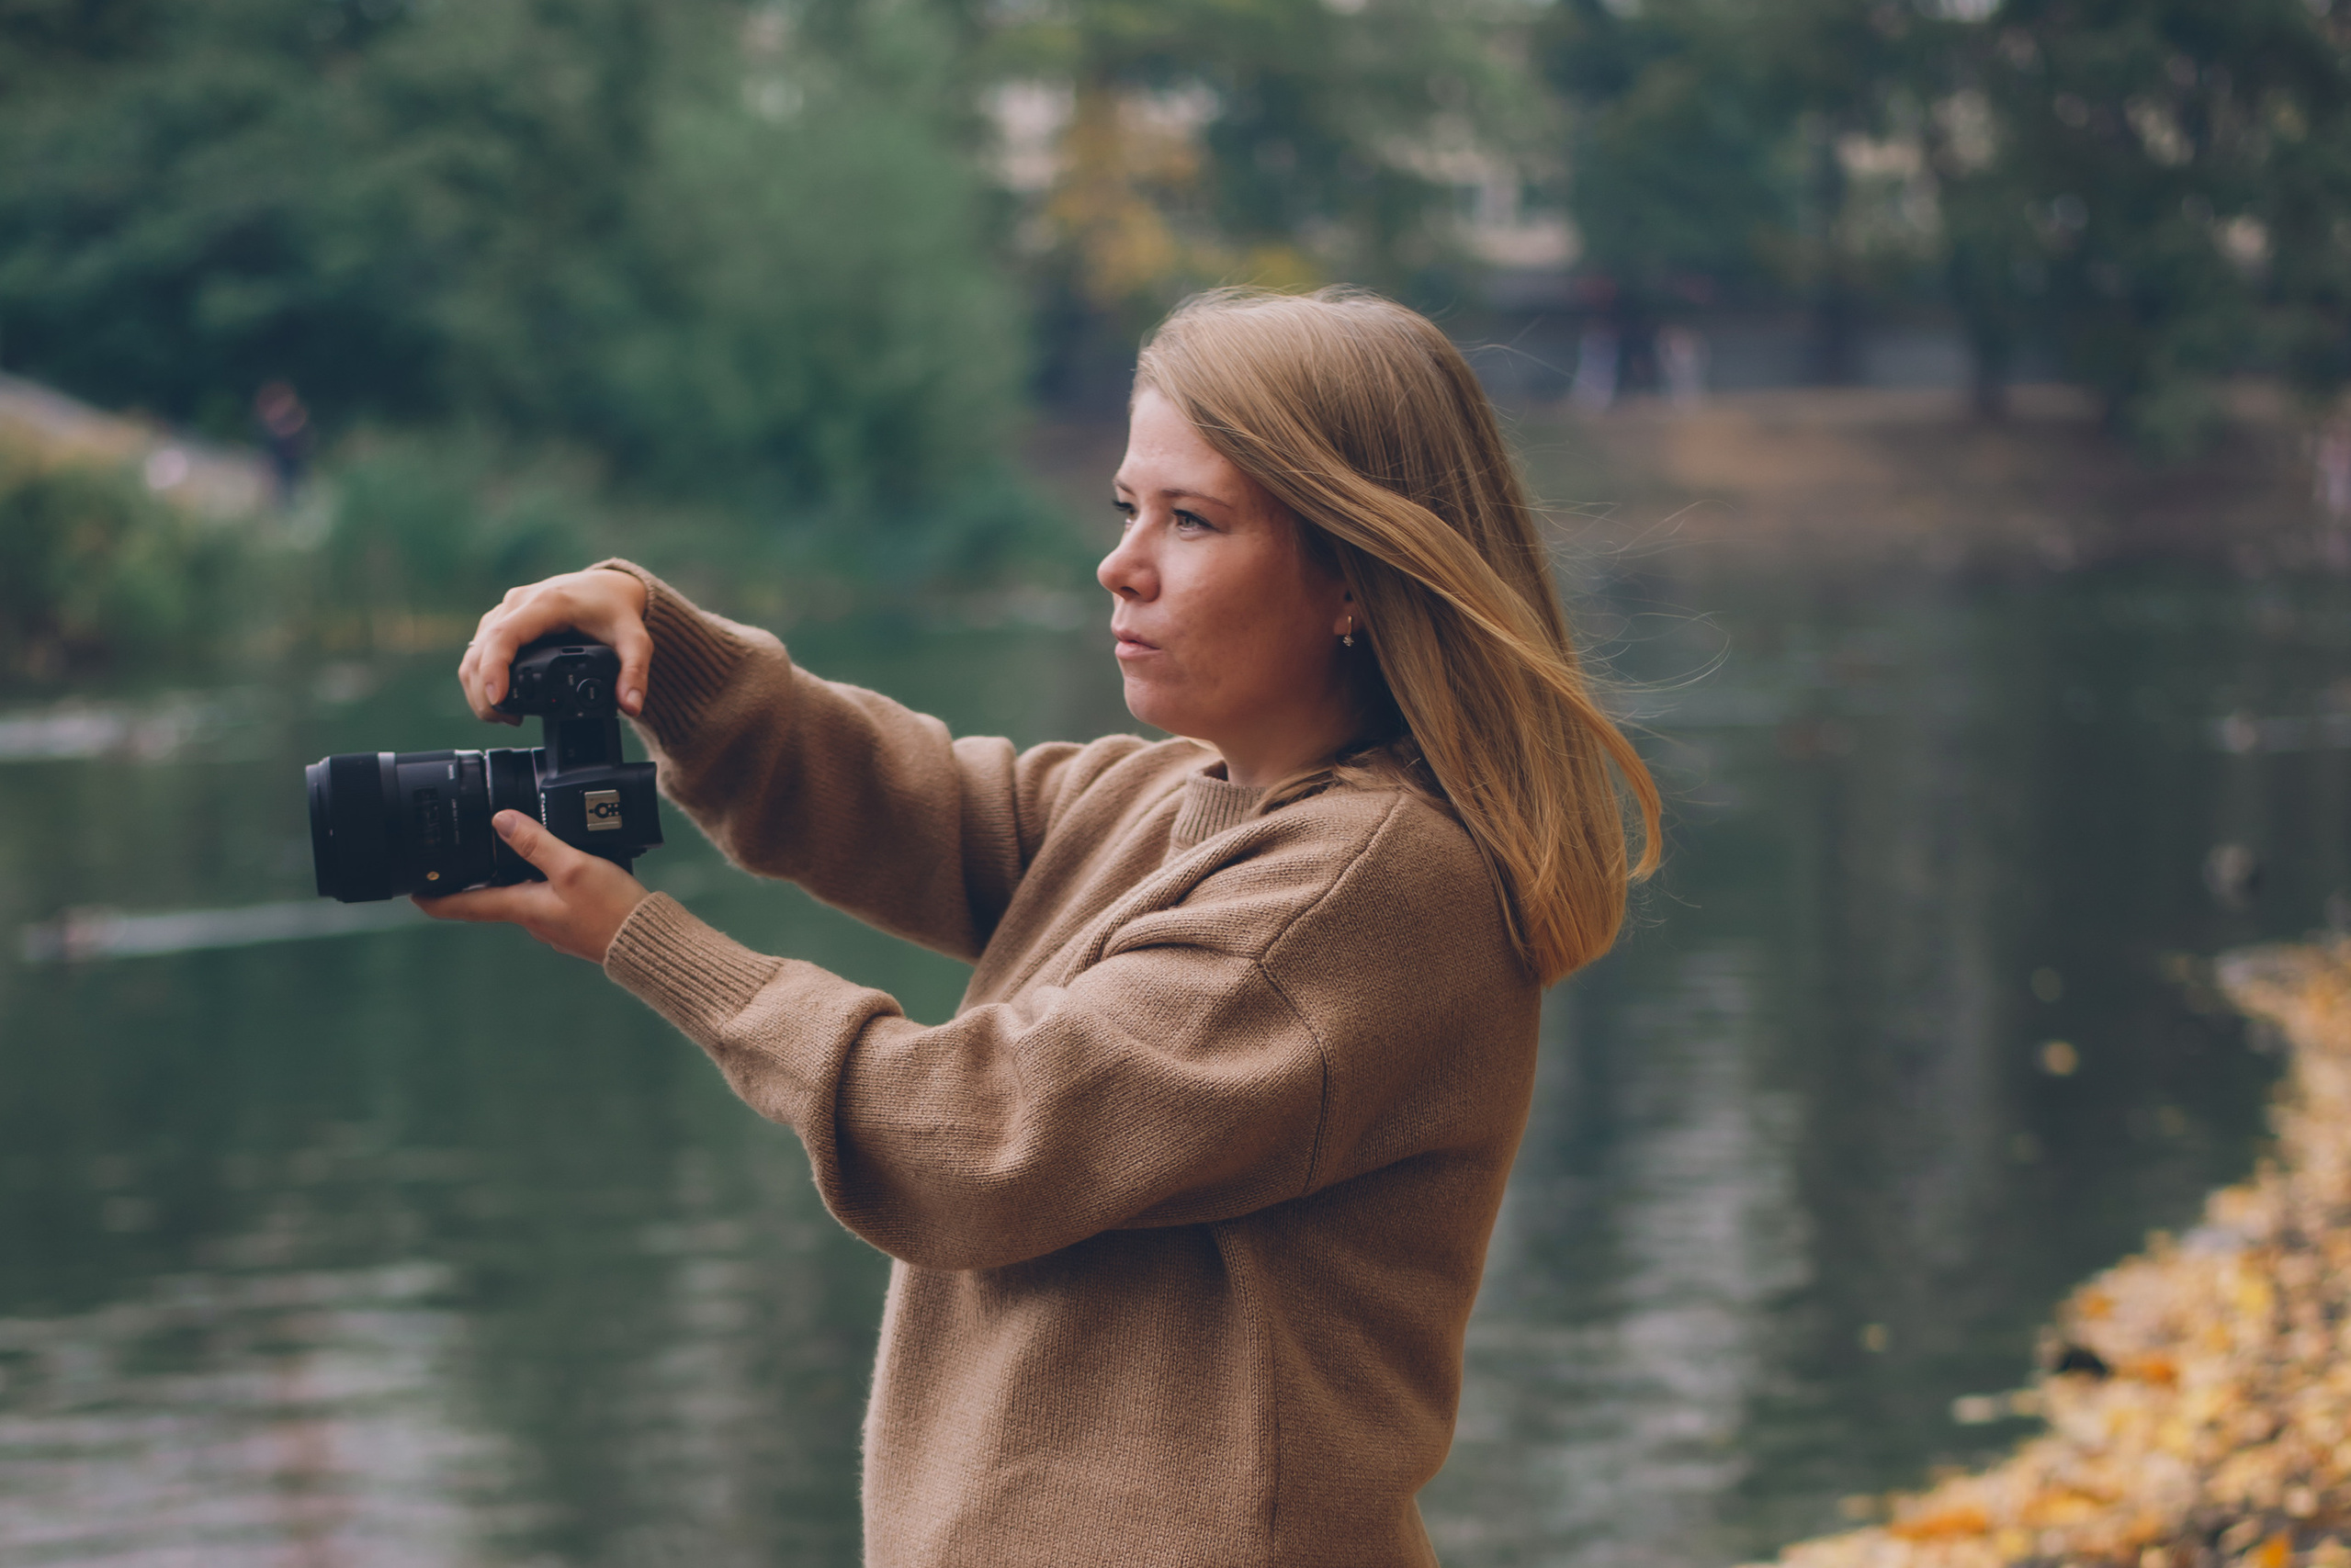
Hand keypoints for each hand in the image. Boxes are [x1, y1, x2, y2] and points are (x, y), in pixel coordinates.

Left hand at [413, 810, 652, 964]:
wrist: (647, 941)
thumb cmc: (611, 910)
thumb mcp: (572, 867)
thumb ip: (536, 843)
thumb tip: (501, 821)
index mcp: (521, 907)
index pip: (462, 905)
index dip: (432, 897)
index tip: (411, 889)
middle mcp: (531, 920)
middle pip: (489, 897)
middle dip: (474, 878)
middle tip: (460, 856)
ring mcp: (553, 924)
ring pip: (521, 895)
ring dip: (510, 876)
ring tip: (510, 849)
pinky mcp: (574, 923)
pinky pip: (548, 898)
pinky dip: (542, 881)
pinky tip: (560, 866)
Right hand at [460, 568, 651, 724]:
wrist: (606, 589)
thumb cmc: (616, 611)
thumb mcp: (635, 640)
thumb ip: (635, 672)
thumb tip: (630, 706)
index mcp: (547, 604)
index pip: (505, 635)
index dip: (494, 668)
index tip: (498, 699)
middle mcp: (518, 603)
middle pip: (481, 650)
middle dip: (485, 692)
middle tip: (508, 720)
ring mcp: (506, 611)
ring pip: (474, 653)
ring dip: (479, 688)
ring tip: (506, 716)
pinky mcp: (501, 621)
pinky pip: (479, 651)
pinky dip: (482, 678)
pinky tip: (501, 699)